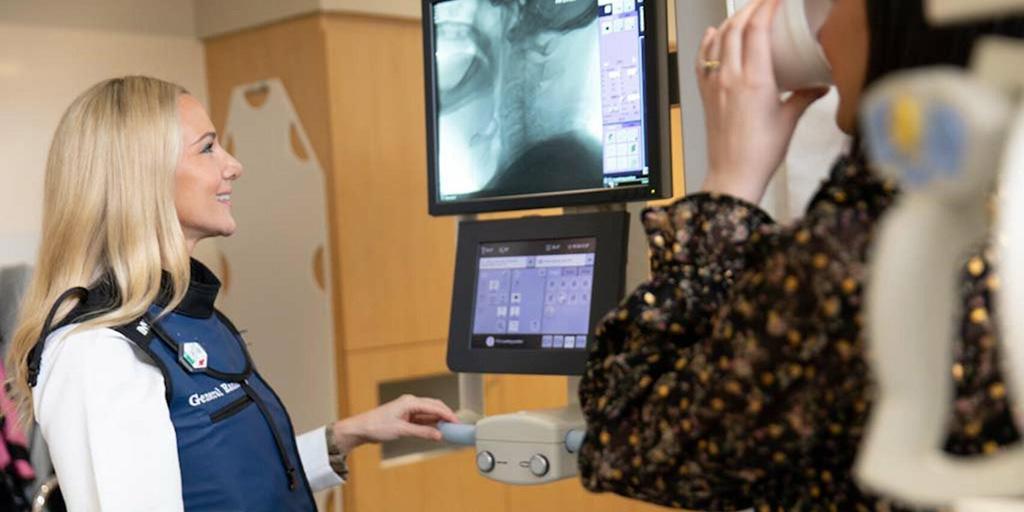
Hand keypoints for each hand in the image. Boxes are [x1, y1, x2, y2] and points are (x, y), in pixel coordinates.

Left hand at [329, 394, 458, 453]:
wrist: (361, 429)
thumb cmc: (376, 426)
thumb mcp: (402, 430)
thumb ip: (422, 432)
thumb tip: (438, 434)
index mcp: (410, 402)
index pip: (434, 406)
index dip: (448, 414)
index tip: (457, 422)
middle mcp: (410, 403)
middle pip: (434, 406)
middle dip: (446, 415)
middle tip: (456, 425)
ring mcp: (408, 409)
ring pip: (429, 412)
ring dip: (439, 420)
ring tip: (449, 428)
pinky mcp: (406, 416)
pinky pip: (423, 418)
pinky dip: (431, 423)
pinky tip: (436, 429)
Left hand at [698, 0, 827, 203]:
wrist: (732, 175)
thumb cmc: (760, 152)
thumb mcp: (789, 120)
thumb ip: (805, 96)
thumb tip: (821, 85)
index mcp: (754, 80)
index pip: (757, 30)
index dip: (767, 8)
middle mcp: (730, 77)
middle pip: (736, 28)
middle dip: (751, 8)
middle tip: (766, 2)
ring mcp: (714, 85)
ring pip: (718, 41)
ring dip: (731, 21)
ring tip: (745, 12)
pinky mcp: (706, 94)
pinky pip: (703, 60)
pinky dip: (708, 42)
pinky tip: (713, 34)